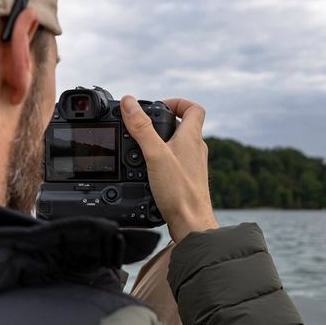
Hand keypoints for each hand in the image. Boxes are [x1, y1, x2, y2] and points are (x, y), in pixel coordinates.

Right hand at [120, 95, 218, 242]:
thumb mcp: (154, 154)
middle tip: (144, 126)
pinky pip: (176, 162)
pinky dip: (162, 160)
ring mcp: (193, 165)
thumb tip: (129, 103)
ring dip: (161, 141)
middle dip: (163, 122)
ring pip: (179, 145)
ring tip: (142, 147)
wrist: (191, 223)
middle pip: (183, 126)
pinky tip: (148, 170)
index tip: (159, 106)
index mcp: (192, 137)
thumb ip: (141, 128)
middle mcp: (196, 149)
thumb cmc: (179, 191)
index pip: (193, 108)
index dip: (177, 102)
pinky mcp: (188, 180)